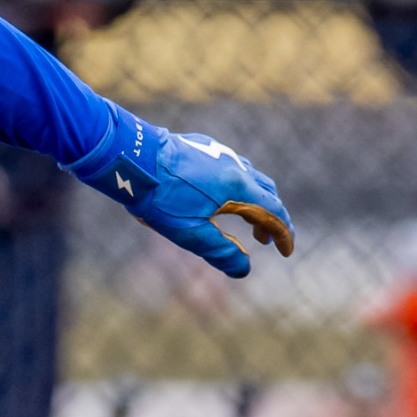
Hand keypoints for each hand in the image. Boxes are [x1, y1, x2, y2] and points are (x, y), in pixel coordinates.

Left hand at [73, 113, 294, 277]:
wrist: (130, 156)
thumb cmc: (158, 196)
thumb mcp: (188, 232)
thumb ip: (220, 251)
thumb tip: (244, 269)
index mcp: (237, 186)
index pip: (274, 212)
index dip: (284, 233)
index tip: (287, 251)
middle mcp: (235, 166)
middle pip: (267, 193)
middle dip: (271, 218)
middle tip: (265, 240)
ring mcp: (220, 153)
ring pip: (250, 178)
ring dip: (254, 201)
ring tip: (246, 221)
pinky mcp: (204, 147)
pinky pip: (231, 167)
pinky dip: (238, 186)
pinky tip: (220, 196)